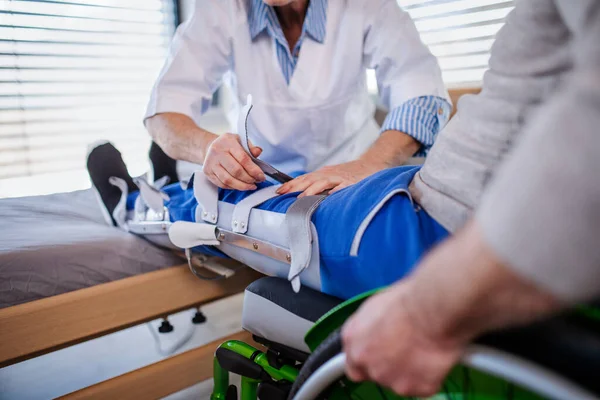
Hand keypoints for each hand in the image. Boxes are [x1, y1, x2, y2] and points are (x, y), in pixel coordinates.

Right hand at [203, 133, 265, 189]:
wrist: (210, 147)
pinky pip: (222, 184)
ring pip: (228, 180)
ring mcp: (211, 163)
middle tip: (257, 181)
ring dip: (242, 186)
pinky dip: (233, 187)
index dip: (254, 170)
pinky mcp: (208, 172)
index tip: (261, 176)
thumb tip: (258, 152)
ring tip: (250, 186)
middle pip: (236, 171)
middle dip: (249, 179)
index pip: (243, 159)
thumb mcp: (240, 140)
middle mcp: (217, 152)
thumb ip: (250, 147)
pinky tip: (240, 186)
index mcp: (227, 142)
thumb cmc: (228, 145)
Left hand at [276, 159, 385, 196]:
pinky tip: (328, 196)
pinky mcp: (352, 183)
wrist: (371, 165)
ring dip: (311, 190)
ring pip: (322, 182)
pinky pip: (342, 187)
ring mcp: (340, 178)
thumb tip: (301, 196)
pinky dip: (335, 191)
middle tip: (283, 194)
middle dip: (295, 187)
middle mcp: (329, 174)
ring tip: (301, 198)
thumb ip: (318, 185)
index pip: (303, 179)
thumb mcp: (331, 177)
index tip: (278, 192)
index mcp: (323, 174)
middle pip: (309, 179)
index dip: (290, 184)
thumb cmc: (349, 174)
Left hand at [341, 283, 463, 396]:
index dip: (369, 358)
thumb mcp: (378, 304)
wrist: (433, 308)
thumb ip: (371, 326)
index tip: (380, 354)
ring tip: (423, 347)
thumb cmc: (410, 297)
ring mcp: (389, 377)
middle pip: (374, 372)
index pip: (353, 362)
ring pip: (399, 381)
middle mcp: (365, 360)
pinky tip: (434, 355)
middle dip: (389, 365)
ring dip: (410, 370)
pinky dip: (430, 375)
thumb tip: (379, 328)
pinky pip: (423, 385)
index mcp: (353, 338)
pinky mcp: (415, 388)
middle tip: (407, 349)